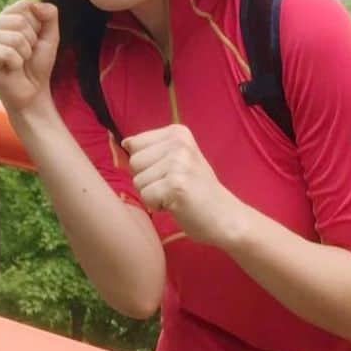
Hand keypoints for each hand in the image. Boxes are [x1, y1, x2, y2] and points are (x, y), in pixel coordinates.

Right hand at [0, 0, 59, 113]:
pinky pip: (8, 53)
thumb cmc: (37, 63)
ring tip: (19, 61)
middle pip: (21, 21)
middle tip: (26, 53)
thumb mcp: (50, 35)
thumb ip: (49, 15)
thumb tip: (35, 4)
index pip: (25, 5)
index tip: (34, 38)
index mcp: (7, 16)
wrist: (33, 89)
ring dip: (25, 53)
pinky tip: (12, 68)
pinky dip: (16, 63)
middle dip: (31, 41)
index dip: (37, 24)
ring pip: (16, 37)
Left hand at [123, 124, 248, 245]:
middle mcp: (179, 143)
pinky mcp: (176, 184)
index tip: (170, 172)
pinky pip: (146, 196)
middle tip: (173, 186)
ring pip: (137, 181)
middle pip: (133, 162)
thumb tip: (124, 142)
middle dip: (147, 179)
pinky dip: (157, 206)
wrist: (226, 217)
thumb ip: (150, 149)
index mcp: (177, 132)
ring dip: (153, 193)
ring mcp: (178, 163)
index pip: (134, 144)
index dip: (146, 165)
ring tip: (176, 194)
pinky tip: (177, 204)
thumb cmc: (196, 190)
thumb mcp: (175, 160)